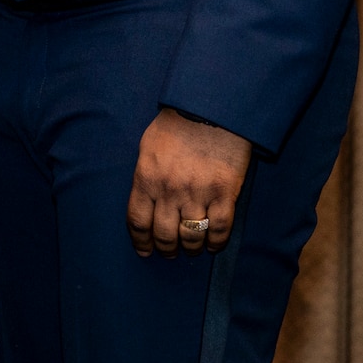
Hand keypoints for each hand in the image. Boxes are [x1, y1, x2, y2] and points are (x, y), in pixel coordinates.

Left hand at [126, 108, 252, 256]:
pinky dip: (216, 243)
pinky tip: (213, 246)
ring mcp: (197, 194)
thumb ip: (146, 176)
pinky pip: (219, 229)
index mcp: (146, 179)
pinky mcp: (224, 194)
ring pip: (191, 237)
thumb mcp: (148, 147)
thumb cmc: (176, 125)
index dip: (141, 241)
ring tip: (192, 250)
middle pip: (164, 234)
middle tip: (170, 252)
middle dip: (166, 248)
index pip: (138, 221)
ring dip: (191, 249)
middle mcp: (169, 192)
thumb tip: (145, 199)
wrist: (210, 109)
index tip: (145, 250)